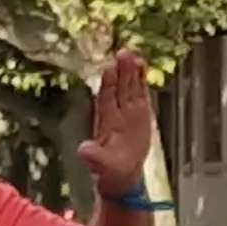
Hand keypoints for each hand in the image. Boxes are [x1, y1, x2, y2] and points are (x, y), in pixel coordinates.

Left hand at [79, 51, 154, 193]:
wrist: (123, 173)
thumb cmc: (109, 168)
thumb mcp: (101, 164)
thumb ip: (93, 156)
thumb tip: (83, 151)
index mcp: (107, 122)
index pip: (107, 98)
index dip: (109, 84)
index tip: (110, 68)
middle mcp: (117, 112)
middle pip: (119, 88)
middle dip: (122, 71)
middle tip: (124, 52)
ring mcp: (129, 111)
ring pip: (130, 88)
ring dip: (132, 72)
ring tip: (136, 55)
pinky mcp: (141, 114)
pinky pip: (142, 94)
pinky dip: (142, 81)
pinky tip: (143, 65)